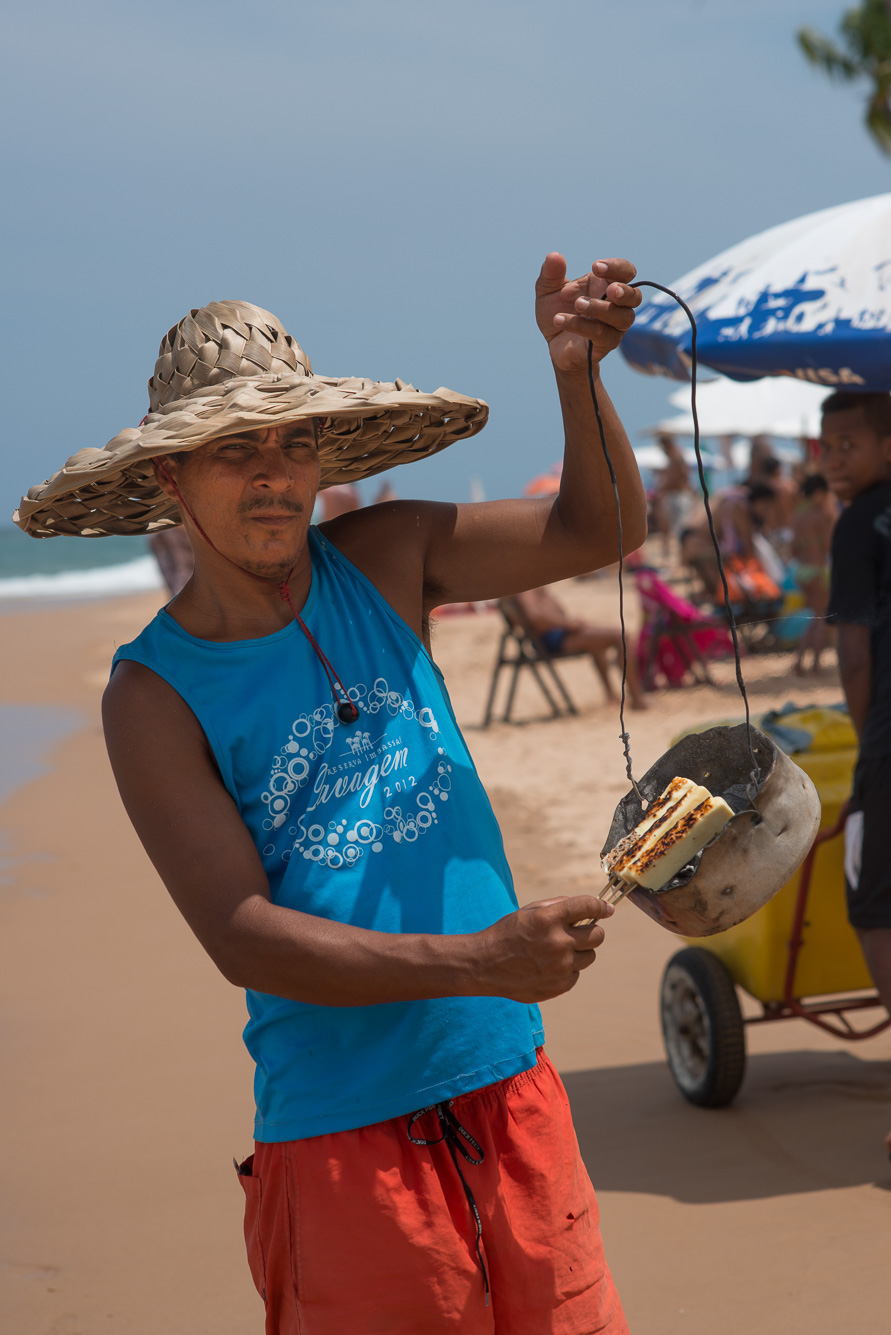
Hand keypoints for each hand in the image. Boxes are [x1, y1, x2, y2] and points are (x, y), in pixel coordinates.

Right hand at [474, 895, 613, 1003]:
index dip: (600, 906)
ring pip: (590, 956)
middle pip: (598, 936)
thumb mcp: (529, 911)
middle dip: (592, 930)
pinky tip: (548, 965)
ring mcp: (559, 967)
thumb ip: (559, 906)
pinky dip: (568, 968)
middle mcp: (557, 942)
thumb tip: (591, 907)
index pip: (587, 906)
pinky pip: (576, 974)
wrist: (484, 965)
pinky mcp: (559, 986)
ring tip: (559, 950)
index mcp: (548, 919)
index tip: (607, 908)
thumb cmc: (508, 933)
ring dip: (580, 951)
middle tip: (581, 931)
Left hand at [535, 253, 640, 374]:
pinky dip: (580, 325)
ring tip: (578, 304)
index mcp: (605, 284)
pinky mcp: (605, 344)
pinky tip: (560, 319)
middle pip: (635, 296)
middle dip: (624, 291)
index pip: (625, 271)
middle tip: (610, 289)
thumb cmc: (557, 312)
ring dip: (601, 309)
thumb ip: (551, 273)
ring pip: (622, 317)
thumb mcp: (548, 290)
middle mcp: (616, 305)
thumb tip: (553, 256)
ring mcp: (613, 326)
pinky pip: (601, 334)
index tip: (595, 267)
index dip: (616, 267)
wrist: (552, 344)